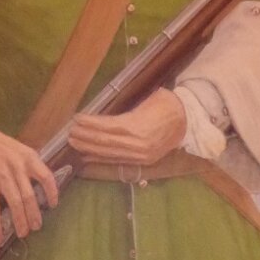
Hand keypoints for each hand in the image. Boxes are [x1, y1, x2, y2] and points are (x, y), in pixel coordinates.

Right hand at [0, 130, 58, 243]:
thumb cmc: (0, 147)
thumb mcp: (20, 150)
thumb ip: (31, 166)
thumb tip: (42, 187)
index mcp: (29, 157)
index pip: (46, 177)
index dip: (52, 193)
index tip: (53, 205)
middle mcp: (17, 167)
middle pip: (30, 196)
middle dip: (34, 214)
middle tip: (37, 226)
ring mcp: (1, 177)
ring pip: (15, 203)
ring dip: (20, 221)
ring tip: (23, 232)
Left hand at [68, 89, 186, 164]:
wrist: (190, 120)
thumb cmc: (168, 104)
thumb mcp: (148, 98)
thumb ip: (126, 107)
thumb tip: (104, 110)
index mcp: (138, 126)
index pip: (108, 127)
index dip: (90, 124)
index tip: (76, 119)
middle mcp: (138, 144)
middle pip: (106, 143)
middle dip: (85, 139)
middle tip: (69, 134)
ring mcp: (141, 155)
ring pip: (110, 153)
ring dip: (90, 149)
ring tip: (75, 144)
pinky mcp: (144, 160)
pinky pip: (118, 160)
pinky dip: (102, 158)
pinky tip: (89, 156)